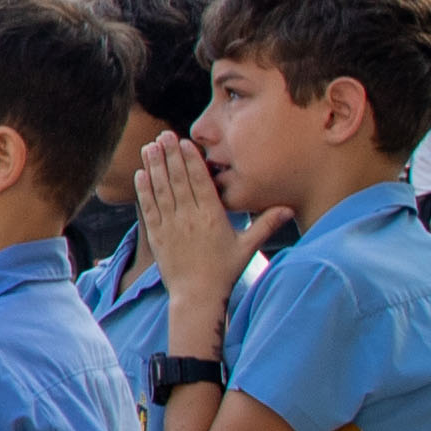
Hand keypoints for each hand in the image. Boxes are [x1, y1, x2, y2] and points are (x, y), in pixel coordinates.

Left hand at [134, 129, 255, 327]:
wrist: (197, 296)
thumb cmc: (224, 272)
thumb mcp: (248, 248)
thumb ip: (266, 225)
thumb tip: (290, 209)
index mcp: (212, 217)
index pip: (200, 181)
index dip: (191, 160)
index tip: (184, 141)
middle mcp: (190, 218)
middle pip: (178, 180)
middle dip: (170, 155)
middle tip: (164, 134)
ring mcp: (170, 226)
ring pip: (161, 190)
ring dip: (154, 166)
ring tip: (150, 146)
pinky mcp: (156, 236)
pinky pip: (149, 208)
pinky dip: (144, 190)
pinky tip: (140, 173)